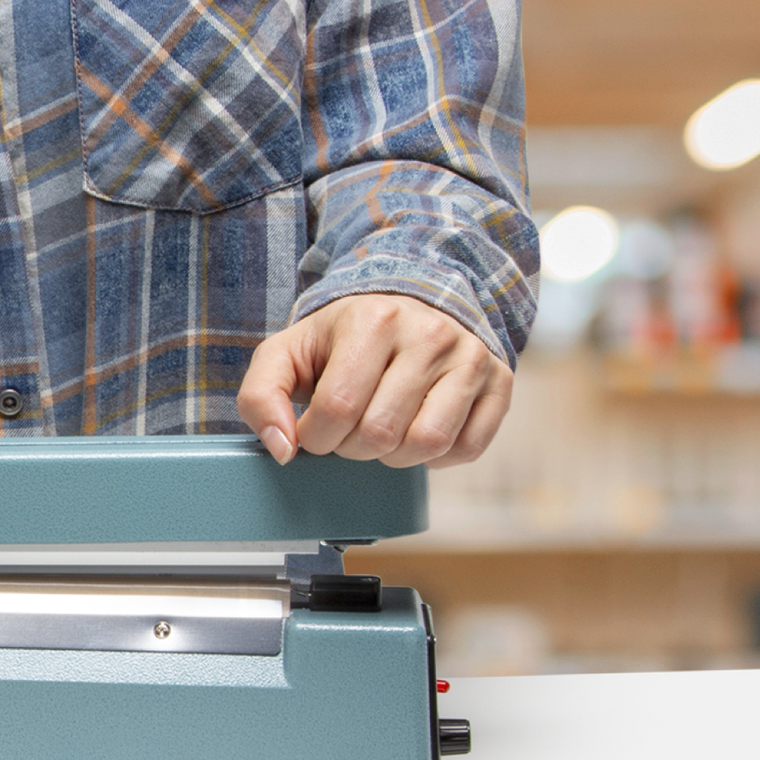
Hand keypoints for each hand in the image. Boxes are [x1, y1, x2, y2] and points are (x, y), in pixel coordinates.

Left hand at [236, 294, 511, 468]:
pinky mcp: (499, 381)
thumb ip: (261, 397)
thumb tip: (282, 450)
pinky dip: (437, 457)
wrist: (409, 301)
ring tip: (382, 431)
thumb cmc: (343, 337)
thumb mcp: (287, 353)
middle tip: (348, 428)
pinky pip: (467, 448)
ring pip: (425, 444)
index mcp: (372, 320)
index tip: (314, 427)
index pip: (336, 410)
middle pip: (379, 433)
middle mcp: (429, 333)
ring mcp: (469, 357)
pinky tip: (417, 430)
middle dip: (351, 448)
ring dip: (393, 456)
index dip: (316, 437)